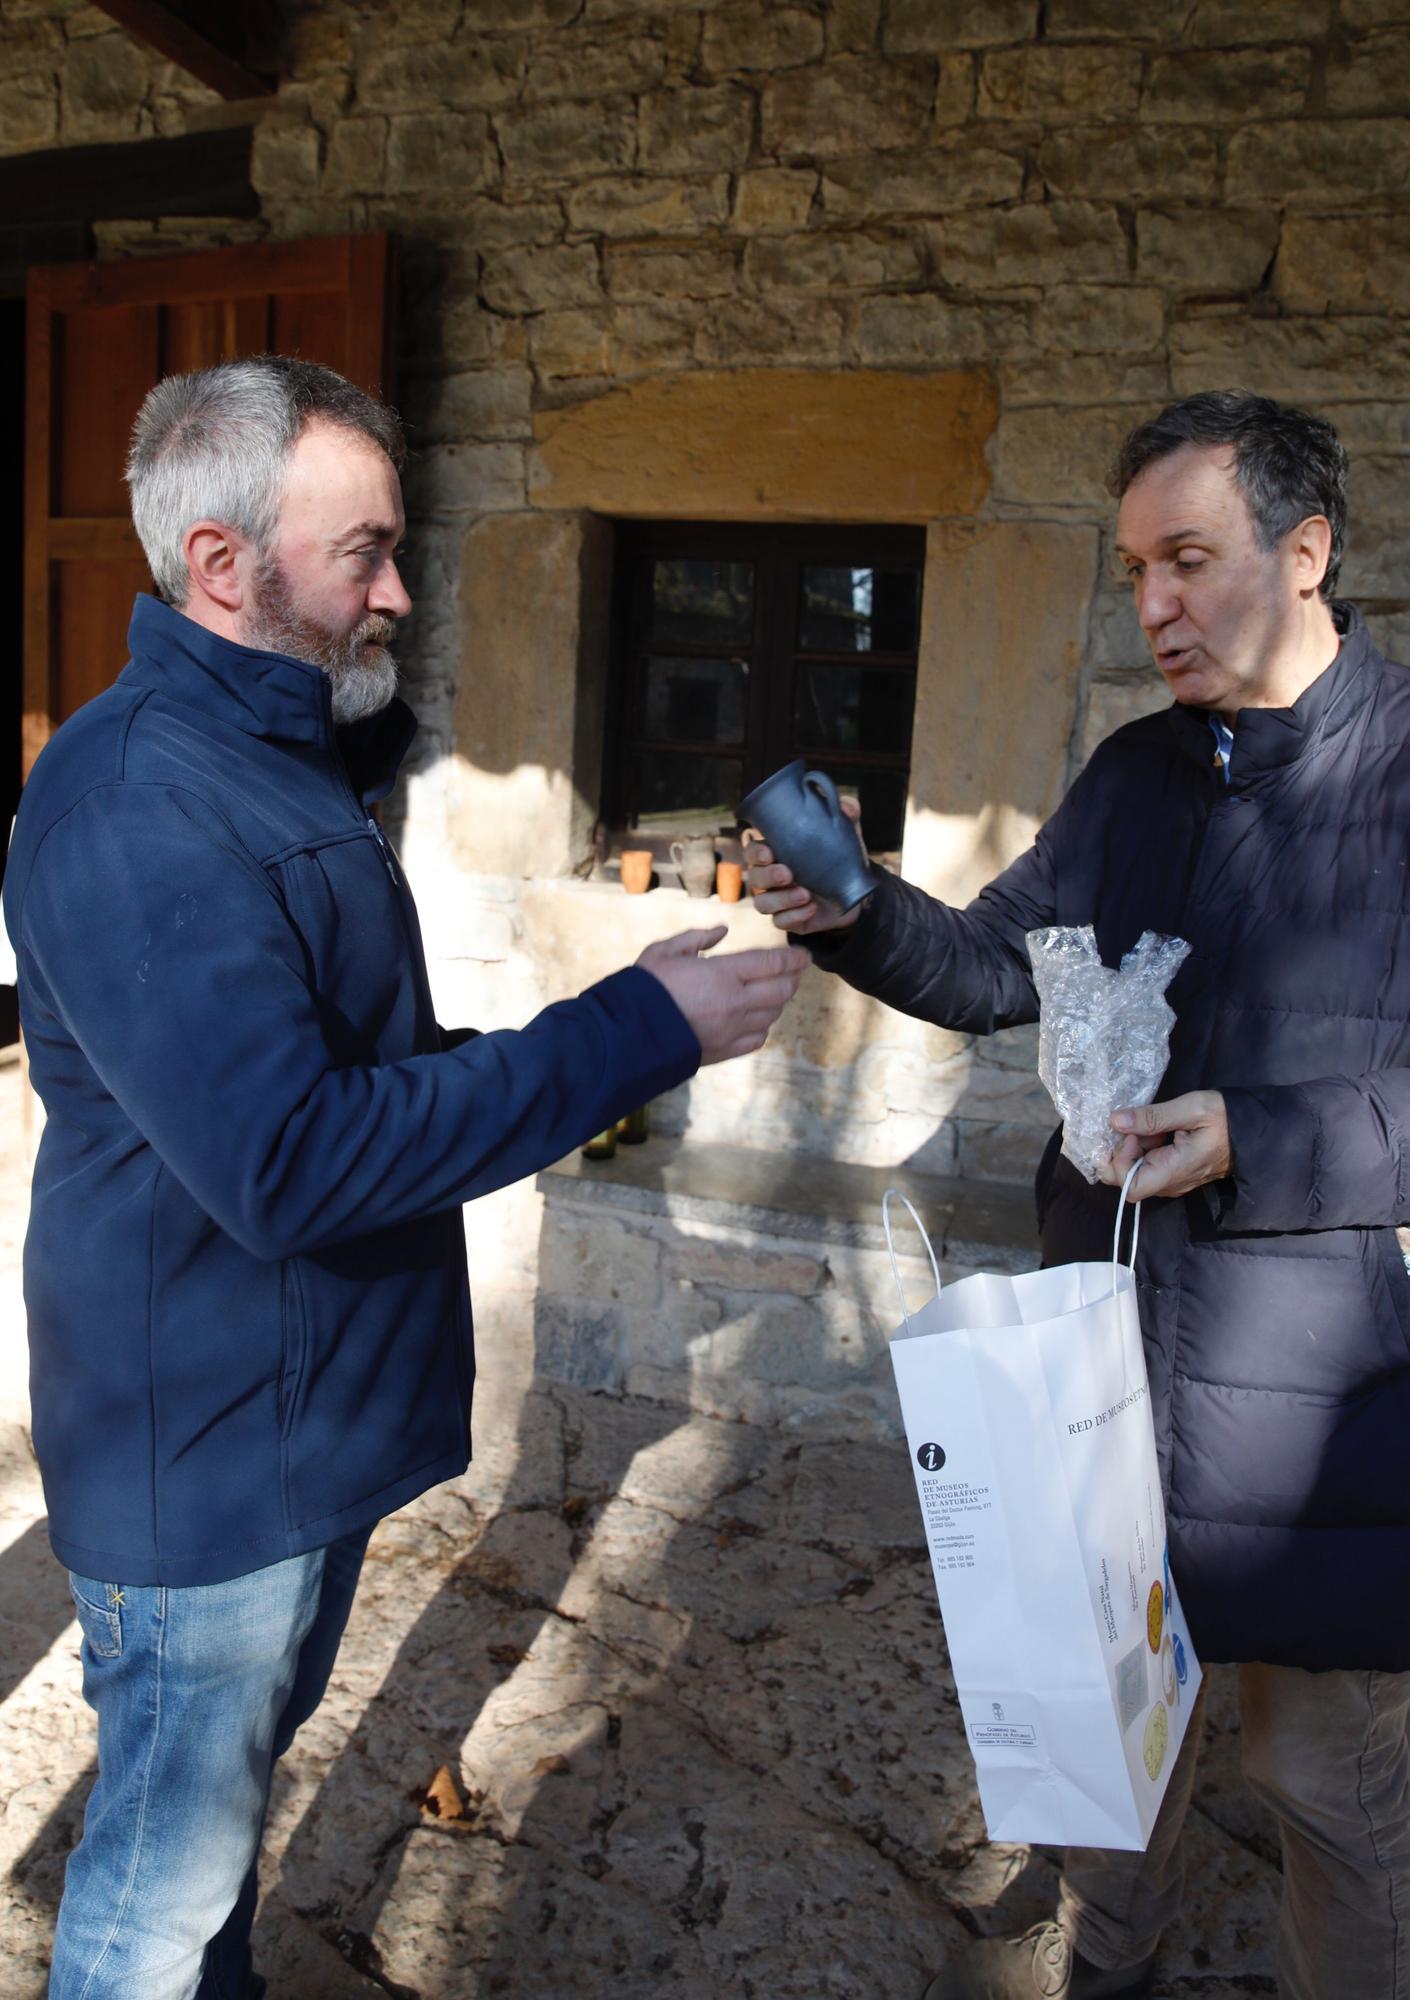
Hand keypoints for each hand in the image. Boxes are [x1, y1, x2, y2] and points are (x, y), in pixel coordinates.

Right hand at [636, 926, 807, 1064]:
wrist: (630, 1034)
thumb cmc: (645, 987)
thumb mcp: (665, 950)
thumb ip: (696, 937)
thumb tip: (721, 931)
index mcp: (723, 974)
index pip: (773, 964)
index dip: (794, 959)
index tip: (804, 955)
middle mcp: (735, 1003)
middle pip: (782, 990)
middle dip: (792, 979)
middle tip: (792, 972)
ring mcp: (733, 1030)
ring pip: (772, 1015)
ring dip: (777, 1001)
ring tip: (772, 992)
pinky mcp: (725, 1050)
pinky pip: (757, 1038)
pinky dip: (762, 1026)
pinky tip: (754, 1018)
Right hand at [742, 797, 864, 935]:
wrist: (857, 893)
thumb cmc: (840, 857)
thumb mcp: (846, 833)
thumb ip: (848, 812)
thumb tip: (847, 807)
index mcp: (776, 853)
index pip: (752, 851)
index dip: (755, 852)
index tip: (768, 852)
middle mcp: (770, 877)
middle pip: (755, 878)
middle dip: (768, 876)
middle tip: (788, 873)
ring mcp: (778, 900)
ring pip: (763, 903)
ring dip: (782, 899)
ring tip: (805, 894)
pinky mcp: (789, 919)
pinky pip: (781, 921)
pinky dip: (794, 915)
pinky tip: (810, 909)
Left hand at [1099, 1090, 1230, 1199]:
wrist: (1251, 1130)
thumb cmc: (1225, 1118)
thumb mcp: (1191, 1109)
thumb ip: (1153, 1117)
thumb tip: (1115, 1121)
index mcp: (1174, 1172)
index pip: (1129, 1187)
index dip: (1120, 1163)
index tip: (1130, 1134)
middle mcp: (1169, 1183)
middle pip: (1126, 1180)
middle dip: (1118, 1153)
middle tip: (1128, 1126)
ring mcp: (1171, 1178)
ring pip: (1134, 1171)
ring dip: (1130, 1147)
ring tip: (1143, 1123)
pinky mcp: (1172, 1170)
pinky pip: (1146, 1164)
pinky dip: (1140, 1146)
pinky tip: (1150, 1128)